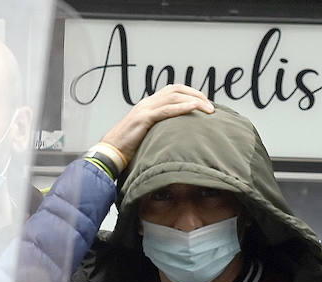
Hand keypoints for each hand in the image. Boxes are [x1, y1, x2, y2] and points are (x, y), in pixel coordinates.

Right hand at [98, 85, 213, 163]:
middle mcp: (147, 103)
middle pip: (177, 90)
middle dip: (197, 95)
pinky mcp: (143, 119)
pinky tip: (194, 109)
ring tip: (209, 110)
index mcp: (148, 105)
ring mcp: (144, 109)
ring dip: (195, 101)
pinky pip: (166, 110)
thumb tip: (176, 135)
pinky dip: (182, 108)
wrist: (110, 153)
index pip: (174, 90)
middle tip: (211, 107)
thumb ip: (160, 129)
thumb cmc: (128, 148)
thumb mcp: (147, 134)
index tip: (205, 104)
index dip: (191, 94)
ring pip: (174, 97)